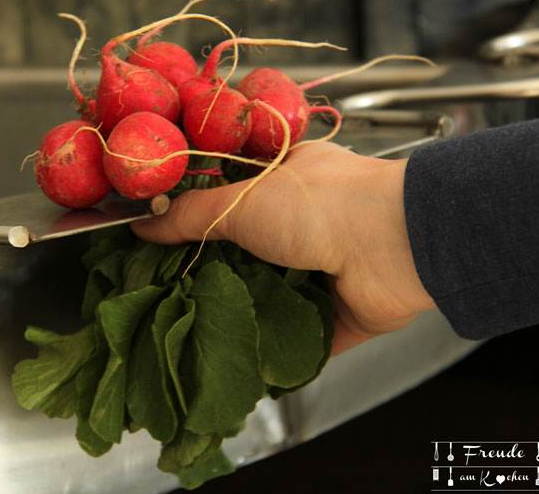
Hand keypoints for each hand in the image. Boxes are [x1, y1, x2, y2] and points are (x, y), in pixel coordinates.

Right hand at [132, 141, 435, 354]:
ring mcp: (325, 268)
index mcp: (290, 178)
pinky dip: (274, 347)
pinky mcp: (338, 313)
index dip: (196, 217)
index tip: (159, 242)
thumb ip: (190, 215)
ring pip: (269, 293)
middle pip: (247, 249)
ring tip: (191, 329)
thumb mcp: (241, 200)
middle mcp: (308, 221)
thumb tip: (144, 224)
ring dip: (240, 311)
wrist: (394, 246)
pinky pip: (298, 334)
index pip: (232, 197)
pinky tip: (236, 360)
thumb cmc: (322, 204)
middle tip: (167, 292)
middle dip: (213, 270)